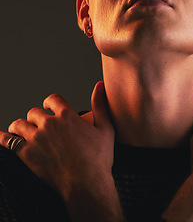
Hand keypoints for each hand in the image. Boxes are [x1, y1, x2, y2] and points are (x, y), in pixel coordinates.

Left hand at [0, 82, 124, 221]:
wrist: (87, 183)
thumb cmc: (99, 158)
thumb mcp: (106, 128)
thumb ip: (100, 105)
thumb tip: (99, 85)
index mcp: (67, 116)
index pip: (52, 99)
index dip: (50, 102)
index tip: (49, 106)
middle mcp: (50, 123)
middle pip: (34, 112)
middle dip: (37, 117)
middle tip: (40, 125)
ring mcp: (36, 138)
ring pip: (19, 124)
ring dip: (21, 126)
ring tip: (24, 131)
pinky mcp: (26, 153)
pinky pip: (7, 141)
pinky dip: (3, 138)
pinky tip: (3, 137)